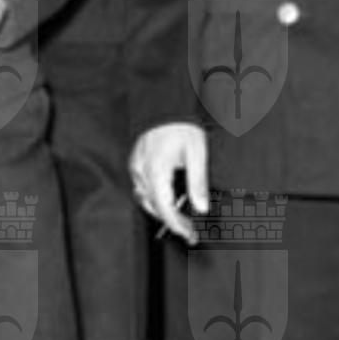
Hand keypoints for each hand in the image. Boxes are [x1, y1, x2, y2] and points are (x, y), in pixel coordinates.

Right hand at [130, 123, 209, 244]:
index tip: (189, 235)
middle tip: (190, 231)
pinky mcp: (137, 163)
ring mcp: (137, 167)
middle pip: (154, 207)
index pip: (164, 208)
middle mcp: (142, 171)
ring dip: (162, 211)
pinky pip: (143, 188)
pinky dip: (155, 198)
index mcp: (156, 171)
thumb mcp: (197, 153)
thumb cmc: (182, 125)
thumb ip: (198, 182)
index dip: (177, 225)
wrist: (167, 104)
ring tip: (182, 219)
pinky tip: (169, 199)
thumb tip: (201, 208)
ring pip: (146, 200)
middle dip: (172, 222)